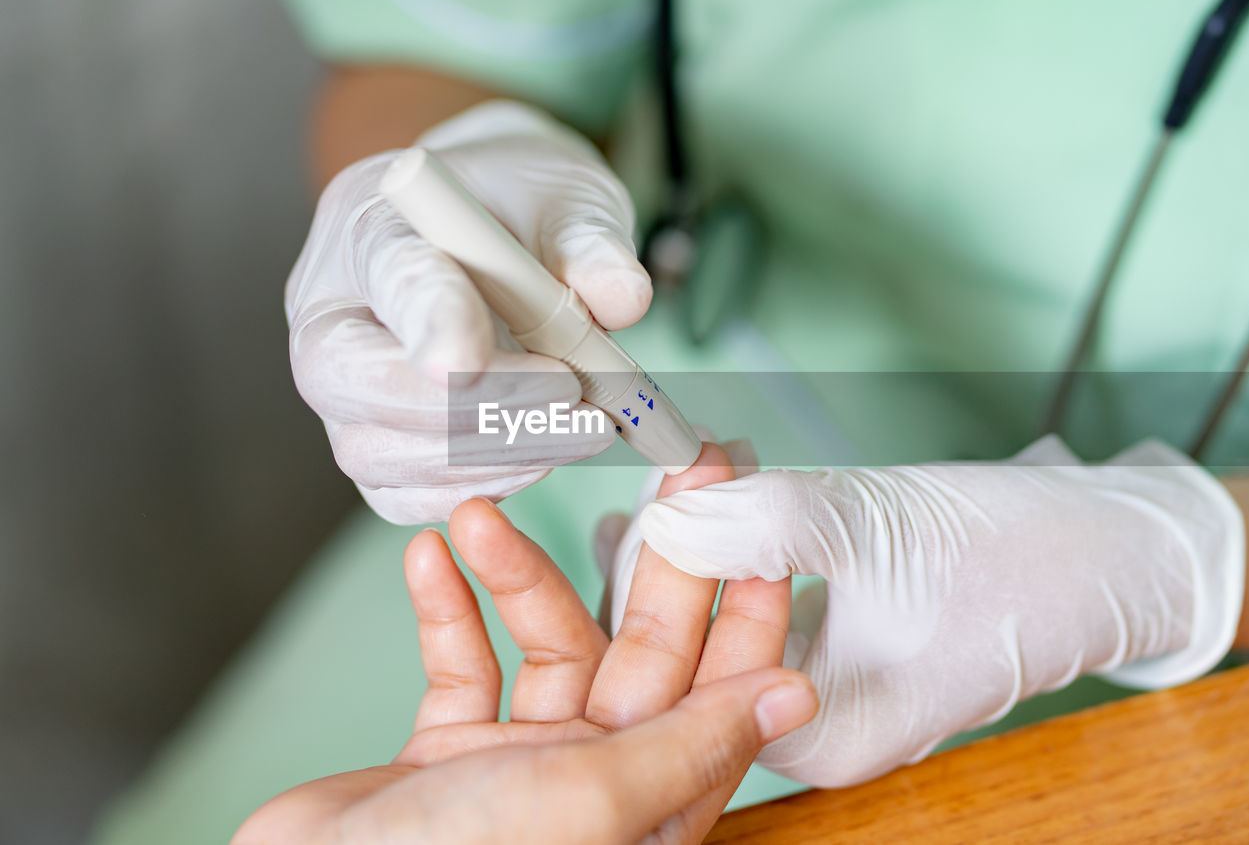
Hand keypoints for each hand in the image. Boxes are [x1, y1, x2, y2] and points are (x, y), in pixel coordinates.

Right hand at [234, 444, 815, 843]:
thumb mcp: (589, 800)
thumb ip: (689, 743)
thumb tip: (795, 694)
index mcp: (653, 802)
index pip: (726, 687)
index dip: (748, 602)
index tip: (755, 518)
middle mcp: (599, 777)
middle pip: (645, 646)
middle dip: (658, 555)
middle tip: (675, 471)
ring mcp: (524, 763)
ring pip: (547, 642)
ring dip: (516, 574)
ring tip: (480, 514)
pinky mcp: (449, 757)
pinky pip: (463, 666)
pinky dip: (448, 612)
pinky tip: (430, 558)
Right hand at [286, 99, 650, 523]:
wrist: (499, 237)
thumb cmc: (520, 210)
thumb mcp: (567, 200)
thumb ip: (589, 241)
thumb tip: (623, 299)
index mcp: (369, 224)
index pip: (386, 276)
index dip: (428, 323)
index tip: (471, 362)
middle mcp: (329, 311)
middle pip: (345, 376)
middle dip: (464, 404)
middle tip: (570, 395)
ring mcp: (341, 388)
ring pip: (372, 450)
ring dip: (487, 454)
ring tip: (581, 428)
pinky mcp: (370, 443)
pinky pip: (397, 493)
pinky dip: (475, 487)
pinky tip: (542, 458)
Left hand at [638, 435, 1244, 786]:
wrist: (1105, 551)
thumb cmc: (1017, 557)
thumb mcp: (877, 532)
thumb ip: (766, 526)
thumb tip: (667, 519)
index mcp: (810, 734)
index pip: (683, 668)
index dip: (646, 575)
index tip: (629, 495)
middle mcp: (804, 725)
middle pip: (695, 640)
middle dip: (668, 550)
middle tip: (652, 471)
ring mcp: (818, 686)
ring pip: (721, 611)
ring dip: (701, 536)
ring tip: (680, 468)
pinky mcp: (833, 645)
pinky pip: (754, 594)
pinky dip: (736, 542)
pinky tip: (711, 493)